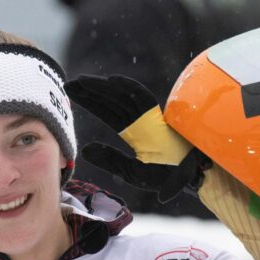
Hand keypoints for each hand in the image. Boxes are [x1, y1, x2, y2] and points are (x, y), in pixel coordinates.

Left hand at [64, 74, 211, 202]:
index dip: (89, 101)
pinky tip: (111, 80)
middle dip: (91, 91)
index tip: (71, 94)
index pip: (107, 112)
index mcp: (133, 132)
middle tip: (69, 83)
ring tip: (81, 81)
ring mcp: (150, 118)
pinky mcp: (160, 118)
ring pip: (122, 97)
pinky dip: (129, 88)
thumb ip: (109, 160)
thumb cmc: (165, 177)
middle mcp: (140, 121)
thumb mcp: (130, 172)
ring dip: (103, 87)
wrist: (190, 179)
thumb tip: (84, 149)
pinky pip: (143, 98)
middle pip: (111, 101)